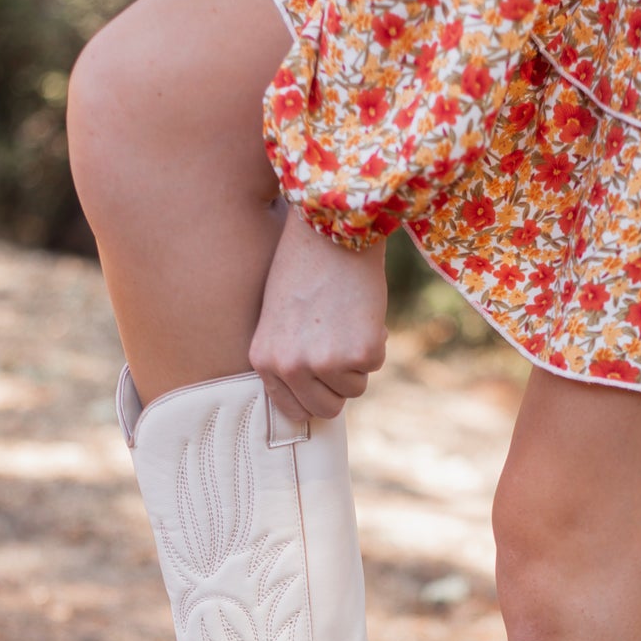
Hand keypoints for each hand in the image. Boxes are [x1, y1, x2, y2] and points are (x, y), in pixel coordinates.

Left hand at [249, 204, 387, 420]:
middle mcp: (290, 366)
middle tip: (341, 347)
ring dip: (358, 360)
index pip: (293, 410)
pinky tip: (361, 311)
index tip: (324, 377)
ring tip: (346, 320)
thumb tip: (319, 395)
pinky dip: (375, 340)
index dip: (314, 394)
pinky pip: (375, 365)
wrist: (331, 230)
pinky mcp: (359, 353)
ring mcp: (324, 362)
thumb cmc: (305, 268)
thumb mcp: (280, 319)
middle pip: (326, 409)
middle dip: (339, 384)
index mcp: (264, 359)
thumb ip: (290, 358)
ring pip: (354, 388)